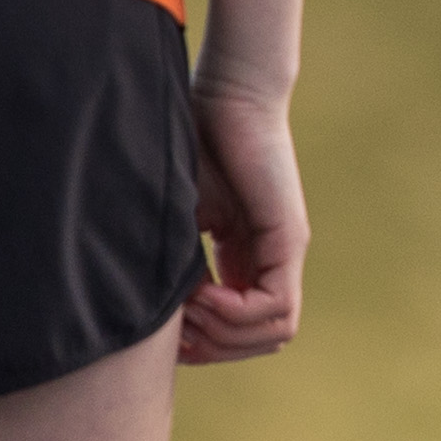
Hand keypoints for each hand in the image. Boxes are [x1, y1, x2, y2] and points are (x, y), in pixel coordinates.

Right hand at [185, 83, 308, 360]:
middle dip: (214, 348)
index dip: (203, 345)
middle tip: (177, 328)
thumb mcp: (176, 217)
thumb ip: (174, 263)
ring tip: (189, 309)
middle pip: (261, 340)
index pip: (240, 331)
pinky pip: (277, 306)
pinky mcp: (289, 238)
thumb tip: (150, 314)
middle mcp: (272, 261)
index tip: (166, 333)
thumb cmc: (194, 142)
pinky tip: (203, 294)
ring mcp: (285, 251)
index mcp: (245, 259)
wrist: (227, 93)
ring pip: (275, 332)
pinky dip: (236, 314)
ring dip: (224, 334)